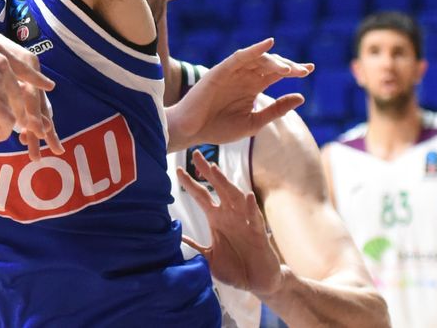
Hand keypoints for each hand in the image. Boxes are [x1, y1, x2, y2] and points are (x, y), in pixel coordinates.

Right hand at [0, 40, 60, 157]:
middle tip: (33, 127)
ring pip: (17, 109)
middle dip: (29, 112)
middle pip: (23, 92)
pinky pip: (7, 122)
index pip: (25, 65)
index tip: (48, 86)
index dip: (37, 78)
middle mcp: (2, 63)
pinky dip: (1, 133)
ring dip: (14, 126)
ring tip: (9, 136)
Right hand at [171, 38, 311, 147]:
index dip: (294, 70)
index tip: (310, 70)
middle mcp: (244, 76)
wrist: (191, 132)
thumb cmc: (219, 129)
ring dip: (274, 62)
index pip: (276, 74)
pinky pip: (239, 57)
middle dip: (288, 65)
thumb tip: (301, 97)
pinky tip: (268, 45)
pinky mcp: (220, 71)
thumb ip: (276, 110)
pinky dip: (253, 50)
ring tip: (290, 70)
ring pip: (257, 60)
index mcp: (252, 87)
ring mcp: (232, 72)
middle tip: (304, 70)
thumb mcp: (254, 122)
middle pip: (270, 65)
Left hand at [177, 149, 286, 297]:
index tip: (178, 170)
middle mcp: (230, 215)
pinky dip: (250, 207)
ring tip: (215, 169)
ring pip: (234, 197)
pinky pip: (254, 218)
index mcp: (217, 218)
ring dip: (225, 183)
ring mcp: (244, 222)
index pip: (201, 196)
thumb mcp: (209, 258)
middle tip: (196, 155)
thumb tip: (177, 239)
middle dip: (207, 171)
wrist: (258, 282)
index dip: (190, 183)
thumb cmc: (235, 268)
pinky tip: (247, 196)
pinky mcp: (258, 234)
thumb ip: (195, 247)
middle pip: (218, 188)